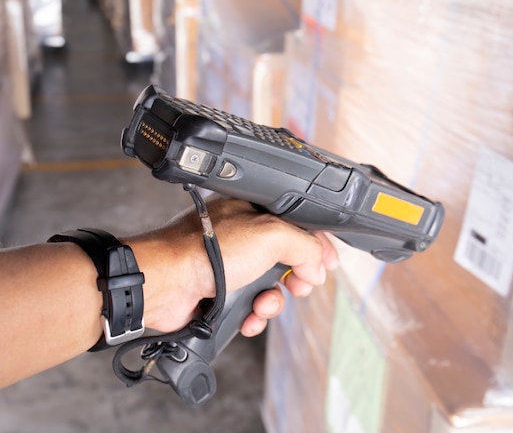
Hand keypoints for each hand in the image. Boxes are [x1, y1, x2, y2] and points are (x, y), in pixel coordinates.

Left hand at [125, 196, 338, 335]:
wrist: (167, 283)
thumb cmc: (205, 250)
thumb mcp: (271, 235)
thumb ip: (305, 246)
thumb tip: (316, 268)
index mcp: (253, 211)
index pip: (298, 225)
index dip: (317, 244)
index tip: (327, 263)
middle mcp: (243, 235)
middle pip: (288, 258)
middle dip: (297, 277)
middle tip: (298, 285)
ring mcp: (231, 264)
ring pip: (271, 286)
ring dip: (273, 301)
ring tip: (263, 305)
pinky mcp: (222, 291)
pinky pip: (251, 305)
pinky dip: (255, 315)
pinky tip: (249, 317)